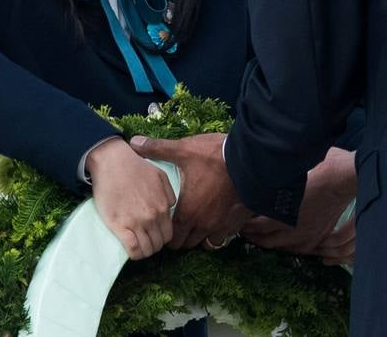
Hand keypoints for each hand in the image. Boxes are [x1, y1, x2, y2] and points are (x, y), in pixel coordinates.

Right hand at [86, 139, 175, 259]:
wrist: (112, 162)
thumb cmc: (134, 166)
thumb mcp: (160, 175)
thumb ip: (169, 193)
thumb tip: (170, 207)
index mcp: (163, 206)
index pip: (169, 234)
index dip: (162, 238)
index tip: (154, 235)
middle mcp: (152, 217)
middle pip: (158, 244)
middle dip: (153, 245)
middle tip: (144, 240)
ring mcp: (136, 222)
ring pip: (147, 249)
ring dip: (144, 251)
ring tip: (137, 246)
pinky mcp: (120, 226)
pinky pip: (133, 249)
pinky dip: (134, 254)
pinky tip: (131, 251)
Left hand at [130, 132, 250, 249]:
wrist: (252, 161)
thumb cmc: (215, 157)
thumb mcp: (184, 149)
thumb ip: (157, 149)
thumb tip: (134, 143)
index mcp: (187, 213)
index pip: (172, 239)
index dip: (167, 233)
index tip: (166, 222)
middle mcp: (204, 225)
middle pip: (188, 244)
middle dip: (182, 236)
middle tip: (180, 222)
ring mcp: (222, 226)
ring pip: (207, 243)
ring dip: (201, 236)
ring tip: (198, 221)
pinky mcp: (238, 223)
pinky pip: (225, 236)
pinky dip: (219, 231)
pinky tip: (217, 218)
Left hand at [240, 147, 355, 261]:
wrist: (345, 178)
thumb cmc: (318, 168)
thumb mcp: (289, 172)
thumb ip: (271, 181)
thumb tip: (255, 176)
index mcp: (283, 214)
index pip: (257, 226)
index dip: (245, 226)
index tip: (236, 221)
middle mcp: (293, 229)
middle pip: (267, 240)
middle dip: (253, 237)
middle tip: (243, 231)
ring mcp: (308, 236)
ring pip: (282, 247)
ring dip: (269, 243)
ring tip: (259, 237)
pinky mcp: (320, 236)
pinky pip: (299, 249)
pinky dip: (288, 247)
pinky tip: (283, 242)